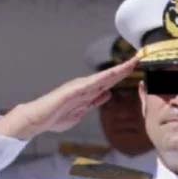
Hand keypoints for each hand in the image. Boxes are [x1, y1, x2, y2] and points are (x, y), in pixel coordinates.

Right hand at [0, 55, 140, 139]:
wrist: (37, 120)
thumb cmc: (55, 117)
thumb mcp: (81, 112)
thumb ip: (94, 103)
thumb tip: (107, 94)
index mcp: (88, 92)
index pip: (109, 82)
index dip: (123, 74)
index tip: (136, 66)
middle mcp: (85, 86)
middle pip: (109, 76)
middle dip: (124, 68)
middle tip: (139, 58)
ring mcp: (78, 87)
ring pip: (102, 77)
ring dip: (117, 71)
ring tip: (131, 63)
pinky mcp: (71, 91)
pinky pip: (90, 84)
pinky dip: (101, 79)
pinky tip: (112, 75)